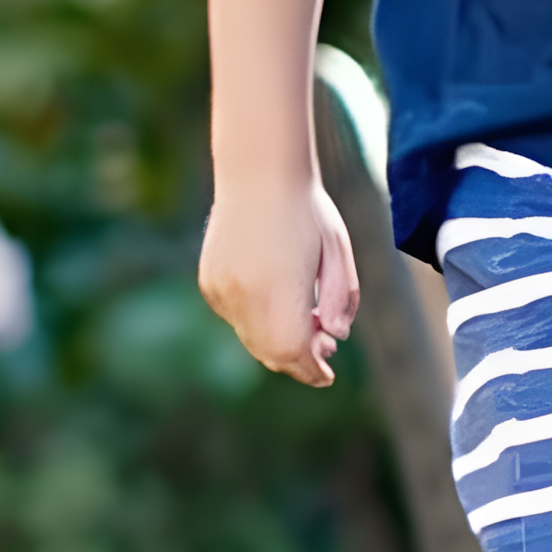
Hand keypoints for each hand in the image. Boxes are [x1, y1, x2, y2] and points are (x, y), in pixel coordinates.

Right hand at [198, 179, 360, 385]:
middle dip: (299, 358)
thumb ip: (341, 299)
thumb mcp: (338, 253)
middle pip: (271, 353)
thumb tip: (335, 335)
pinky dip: (259, 323)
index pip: (293, 352)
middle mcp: (243, 294)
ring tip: (307, 317)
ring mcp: (221, 289)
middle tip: (324, 345)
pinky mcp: (210, 281)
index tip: (327, 376)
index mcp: (278, 289)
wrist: (258, 175)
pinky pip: (237, 318)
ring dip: (279, 341)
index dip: (311, 370)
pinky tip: (280, 298)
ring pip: (251, 338)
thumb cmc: (308, 211)